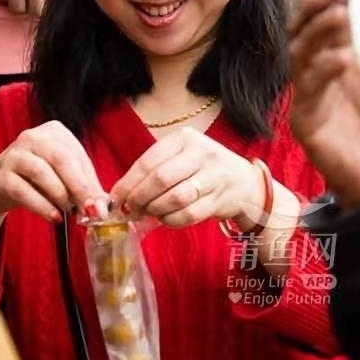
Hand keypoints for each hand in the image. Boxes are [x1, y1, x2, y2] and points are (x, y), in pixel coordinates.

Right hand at [0, 121, 107, 222]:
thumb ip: (83, 186)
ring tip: (69, 212)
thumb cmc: (36, 179)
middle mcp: (33, 137)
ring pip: (41, 172)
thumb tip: (103, 204)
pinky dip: (41, 205)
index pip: (78, 155)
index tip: (102, 205)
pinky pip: (22, 190)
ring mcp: (15, 154)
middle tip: (91, 210)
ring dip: (60, 195)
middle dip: (79, 187)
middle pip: (61, 159)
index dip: (92, 181)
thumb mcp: (62, 177)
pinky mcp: (1, 175)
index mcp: (54, 132)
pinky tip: (54, 217)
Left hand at [112, 127, 263, 228]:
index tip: (116, 198)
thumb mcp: (180, 158)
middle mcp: (202, 153)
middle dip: (139, 198)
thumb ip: (153, 171)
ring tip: (149, 212)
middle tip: (130, 209)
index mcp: (185, 138)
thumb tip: (119, 195)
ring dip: (156, 210)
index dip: (128, 183)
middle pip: (160, 179)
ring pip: (175, 198)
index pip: (149, 162)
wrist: (244, 182)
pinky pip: (188, 215)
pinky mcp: (220, 199)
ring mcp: (214, 176)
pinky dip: (171, 220)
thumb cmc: (202, 169)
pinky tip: (166, 219)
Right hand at [289, 0, 359, 208]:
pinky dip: (323, 71)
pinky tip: (343, 59)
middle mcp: (322, 74)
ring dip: (318, 33)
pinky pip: (307, 92)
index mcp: (343, 61)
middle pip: (306, 31)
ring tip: (340, 16)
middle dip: (320, 8)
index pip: (332, 20)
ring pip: (300, 55)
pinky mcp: (306, 123)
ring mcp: (311, 97)